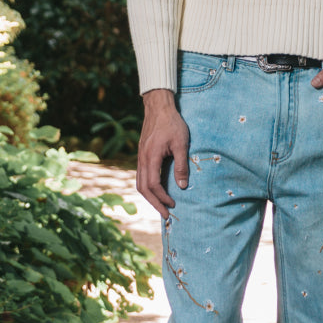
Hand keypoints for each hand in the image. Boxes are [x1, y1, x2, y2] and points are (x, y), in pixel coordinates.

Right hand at [136, 88, 189, 218]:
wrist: (159, 108)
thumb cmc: (172, 124)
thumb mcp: (181, 144)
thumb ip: (181, 165)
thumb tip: (182, 186)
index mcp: (151, 157)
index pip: (153, 184)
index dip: (163, 197)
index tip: (173, 204)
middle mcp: (142, 159)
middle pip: (143, 188)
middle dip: (155, 203)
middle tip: (166, 215)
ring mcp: (140, 157)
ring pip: (139, 183)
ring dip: (149, 197)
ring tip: (160, 206)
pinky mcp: (141, 155)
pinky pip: (140, 176)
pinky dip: (147, 188)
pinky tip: (156, 191)